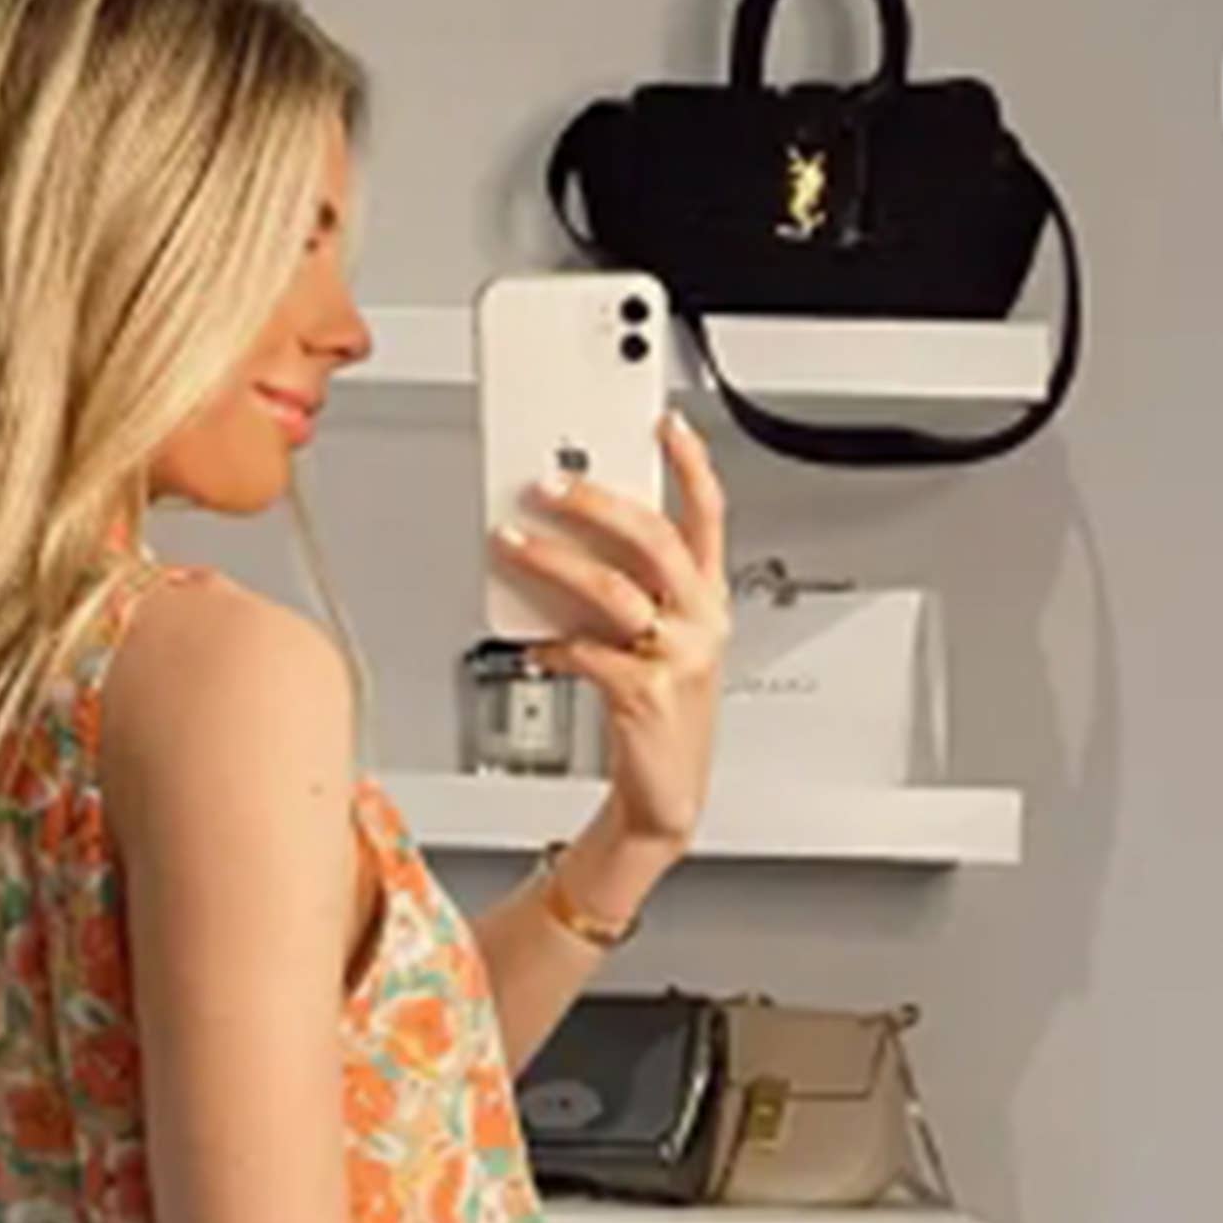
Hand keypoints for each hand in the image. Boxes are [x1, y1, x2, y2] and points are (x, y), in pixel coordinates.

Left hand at [491, 405, 730, 851]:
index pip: (707, 515)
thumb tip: (563, 546)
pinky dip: (553, 645)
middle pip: (653, 538)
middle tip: (549, 483)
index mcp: (708, 600)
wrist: (665, 799)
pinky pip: (588, 653)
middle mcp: (700, 622)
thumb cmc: (657, 720)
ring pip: (612, 589)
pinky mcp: (644, 696)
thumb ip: (629, 596)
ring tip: (514, 543)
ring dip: (554, 561)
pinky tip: (532, 645)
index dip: (689, 464)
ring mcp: (677, 659)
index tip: (662, 423)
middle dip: (597, 501)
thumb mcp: (656, 646)